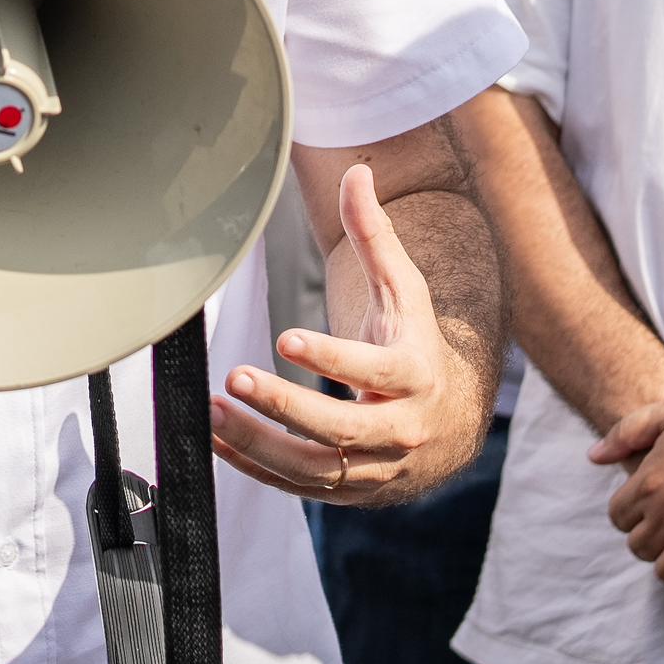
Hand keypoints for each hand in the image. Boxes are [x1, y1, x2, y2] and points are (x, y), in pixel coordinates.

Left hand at [211, 169, 472, 501]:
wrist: (449, 425)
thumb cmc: (416, 345)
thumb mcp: (406, 292)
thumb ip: (377, 236)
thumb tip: (358, 170)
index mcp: (416, 376)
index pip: (376, 372)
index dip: (332, 358)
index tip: (286, 337)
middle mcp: (400, 430)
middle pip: (341, 429)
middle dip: (286, 406)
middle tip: (235, 376)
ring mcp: (374, 470)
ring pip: (313, 467)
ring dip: (259, 442)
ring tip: (214, 409)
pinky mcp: (347, 493)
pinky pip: (297, 486)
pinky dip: (255, 466)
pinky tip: (218, 437)